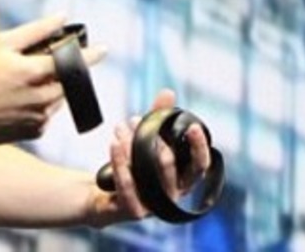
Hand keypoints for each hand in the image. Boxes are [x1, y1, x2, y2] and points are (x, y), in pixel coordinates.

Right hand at [0, 15, 105, 144]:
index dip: (90, 55)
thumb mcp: (3, 43)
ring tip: (22, 84)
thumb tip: (62, 17)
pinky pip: (47, 114)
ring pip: (59, 99)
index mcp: (33, 73)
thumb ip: (36, 30)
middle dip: (65, 72)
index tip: (103, 49)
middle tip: (44, 64)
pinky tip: (18, 100)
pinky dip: (41, 105)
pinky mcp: (34, 132)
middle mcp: (40, 98)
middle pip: (69, 82)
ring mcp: (38, 118)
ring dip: (52, 88)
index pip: (73, 62)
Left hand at [90, 89, 213, 223]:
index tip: (192, 127)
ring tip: (120, 127)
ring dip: (133, 147)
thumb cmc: (133, 164)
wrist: (104, 193)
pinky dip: (121, 164)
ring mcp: (154, 206)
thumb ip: (159, 117)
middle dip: (155, 140)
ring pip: (148, 176)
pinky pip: (128, 188)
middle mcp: (171, 194)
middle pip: (172, 168)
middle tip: (136, 119)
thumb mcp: (146, 138)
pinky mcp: (133, 211)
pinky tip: (114, 144)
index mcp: (182, 178)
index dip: (199, 148)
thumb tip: (168, 92)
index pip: (200, 166)